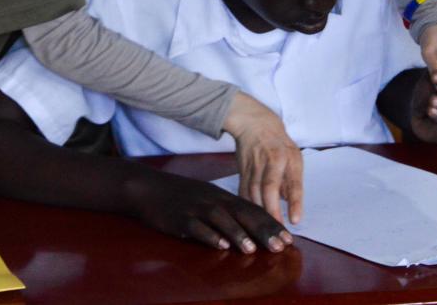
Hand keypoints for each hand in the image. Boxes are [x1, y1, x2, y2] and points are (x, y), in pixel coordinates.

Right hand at [124, 169, 292, 253]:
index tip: (289, 238)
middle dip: (263, 230)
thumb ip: (226, 211)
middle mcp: (212, 200)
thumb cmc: (180, 196)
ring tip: (252, 249)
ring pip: (221, 220)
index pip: (252, 209)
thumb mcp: (206, 198)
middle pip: (242, 214)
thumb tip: (250, 230)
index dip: (271, 224)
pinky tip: (220, 245)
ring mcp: (195, 208)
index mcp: (221, 196)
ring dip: (238, 234)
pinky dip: (209, 236)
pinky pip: (196, 227)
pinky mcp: (179, 218)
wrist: (147, 188)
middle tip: (281, 245)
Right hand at [222, 92, 303, 224]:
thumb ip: (291, 182)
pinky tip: (249, 219)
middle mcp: (271, 161)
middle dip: (272, 211)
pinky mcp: (241, 170)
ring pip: (253, 192)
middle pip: (268, 189)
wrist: (254, 124)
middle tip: (277, 233)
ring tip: (265, 231)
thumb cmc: (279, 143)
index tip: (295, 220)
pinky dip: (247, 206)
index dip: (294, 202)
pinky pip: (243, 191)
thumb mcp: (293, 157)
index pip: (292, 182)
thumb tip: (292, 207)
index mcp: (288, 157)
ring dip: (258, 212)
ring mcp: (254, 165)